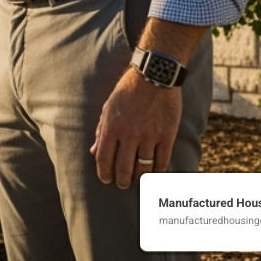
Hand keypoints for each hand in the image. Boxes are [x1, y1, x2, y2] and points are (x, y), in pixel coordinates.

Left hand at [90, 68, 182, 188]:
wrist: (154, 76)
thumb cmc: (127, 91)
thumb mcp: (108, 108)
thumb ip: (101, 131)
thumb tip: (94, 152)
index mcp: (111, 127)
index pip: (103, 159)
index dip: (104, 174)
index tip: (106, 180)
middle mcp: (129, 134)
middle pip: (123, 169)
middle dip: (121, 181)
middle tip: (122, 184)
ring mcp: (149, 136)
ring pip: (143, 169)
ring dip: (139, 179)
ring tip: (136, 180)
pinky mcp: (167, 136)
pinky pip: (161, 162)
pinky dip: (157, 171)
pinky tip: (153, 172)